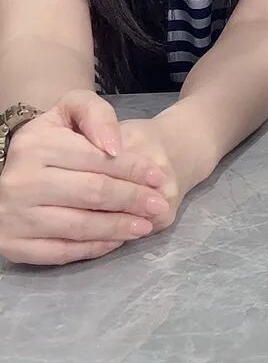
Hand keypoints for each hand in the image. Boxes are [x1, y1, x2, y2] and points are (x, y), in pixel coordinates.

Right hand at [0, 92, 171, 266]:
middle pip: (91, 194)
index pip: (96, 159)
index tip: (158, 177)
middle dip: (131, 200)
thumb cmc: (53, 137)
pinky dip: (92, 248)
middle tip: (158, 205)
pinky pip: (60, 252)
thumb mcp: (71, 109)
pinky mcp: (14, 245)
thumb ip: (96, 114)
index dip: (132, 169)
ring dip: (117, 228)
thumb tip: (113, 147)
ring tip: (143, 225)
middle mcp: (21, 181)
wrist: (13, 168)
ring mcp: (14, 216)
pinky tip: (114, 241)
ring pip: (78, 226)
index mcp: (36, 144)